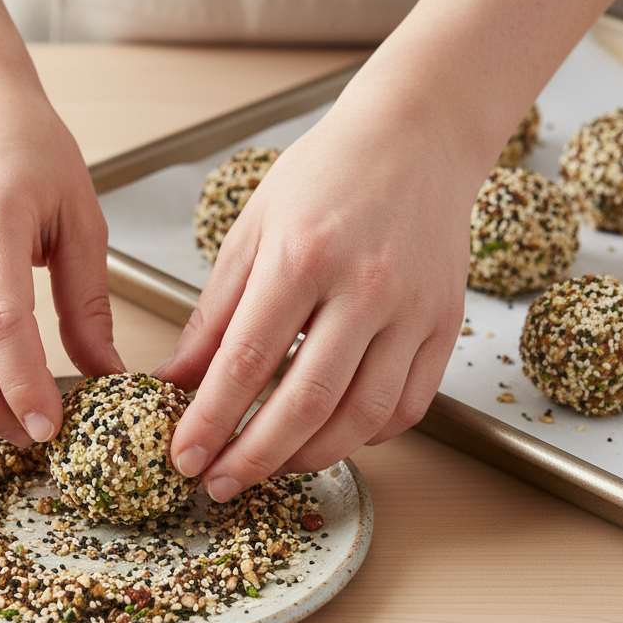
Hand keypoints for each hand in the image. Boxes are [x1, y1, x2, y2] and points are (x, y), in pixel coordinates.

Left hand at [157, 87, 478, 501]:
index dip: (212, 420)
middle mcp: (366, 287)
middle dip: (255, 457)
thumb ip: (214, 315)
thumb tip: (177, 382)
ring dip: (309, 457)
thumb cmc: (325, 176)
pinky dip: (365, 436)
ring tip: (268, 467)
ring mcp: (414, 310)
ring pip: (363, 416)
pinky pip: (407, 406)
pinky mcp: (445, 325)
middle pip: (308, 401)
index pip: (248, 360)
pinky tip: (330, 437)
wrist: (418, 136)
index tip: (185, 459)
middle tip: (219, 485)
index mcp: (303, 255)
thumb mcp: (252, 232)